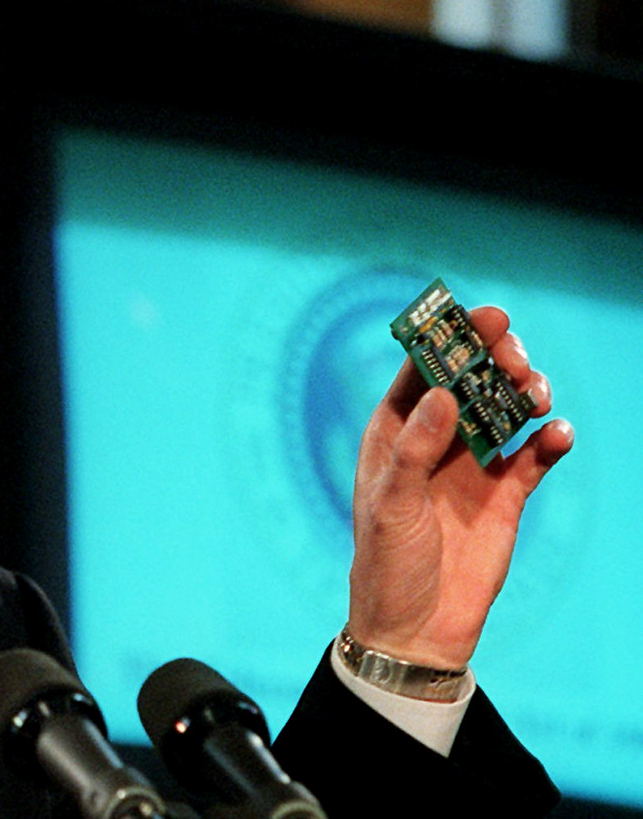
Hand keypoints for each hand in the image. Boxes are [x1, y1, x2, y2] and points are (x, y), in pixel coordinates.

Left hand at [347, 306, 573, 669]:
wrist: (418, 628)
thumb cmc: (387, 564)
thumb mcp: (391, 507)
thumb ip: (414, 451)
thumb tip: (443, 395)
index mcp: (394, 435)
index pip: (421, 374)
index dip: (448, 340)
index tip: (480, 316)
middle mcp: (434, 442)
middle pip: (471, 382)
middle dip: (494, 359)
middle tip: (514, 354)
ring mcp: (473, 466)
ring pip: (507, 410)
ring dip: (524, 392)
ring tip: (535, 395)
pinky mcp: (507, 494)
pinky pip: (535, 454)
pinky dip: (550, 439)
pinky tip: (556, 435)